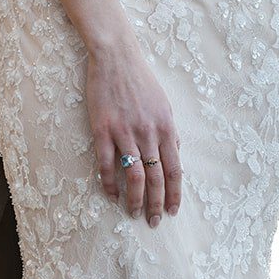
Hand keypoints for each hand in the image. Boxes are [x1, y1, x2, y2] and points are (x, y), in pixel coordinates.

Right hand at [86, 39, 181, 226]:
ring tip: (133, 213)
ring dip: (134, 199)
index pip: (175, 170)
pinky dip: (109, 183)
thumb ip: (170, 131)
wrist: (115, 56)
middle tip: (154, 221)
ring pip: (133, 175)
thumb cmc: (141, 80)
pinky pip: (106, 163)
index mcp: (166, 127)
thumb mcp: (163, 104)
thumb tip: (176, 154)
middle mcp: (148, 132)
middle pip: (156, 178)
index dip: (175, 194)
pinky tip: (110, 194)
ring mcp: (124, 132)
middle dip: (156, 204)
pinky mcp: (102, 129)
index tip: (173, 210)